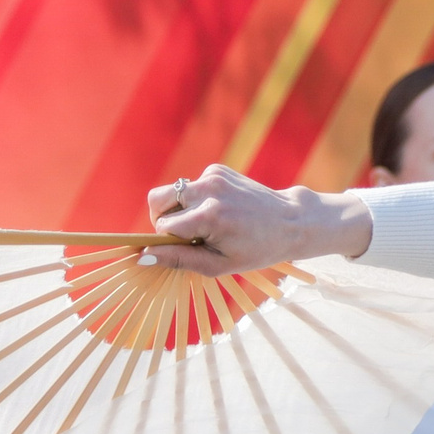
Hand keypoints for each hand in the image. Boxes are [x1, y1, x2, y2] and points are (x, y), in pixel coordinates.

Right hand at [140, 165, 372, 274]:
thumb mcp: (218, 265)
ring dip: (181, 209)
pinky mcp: (218, 169)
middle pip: (157, 199)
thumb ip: (179, 259)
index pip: (164, 226)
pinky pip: (190, 185)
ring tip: (208, 224)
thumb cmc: (256, 250)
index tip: (186, 247)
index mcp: (210, 216)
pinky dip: (197, 199)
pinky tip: (221, 209)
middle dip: (163, 218)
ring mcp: (214, 175)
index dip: (169, 240)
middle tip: (187, 234)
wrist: (291, 222)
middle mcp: (209, 190)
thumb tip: (142, 257)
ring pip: (172, 191)